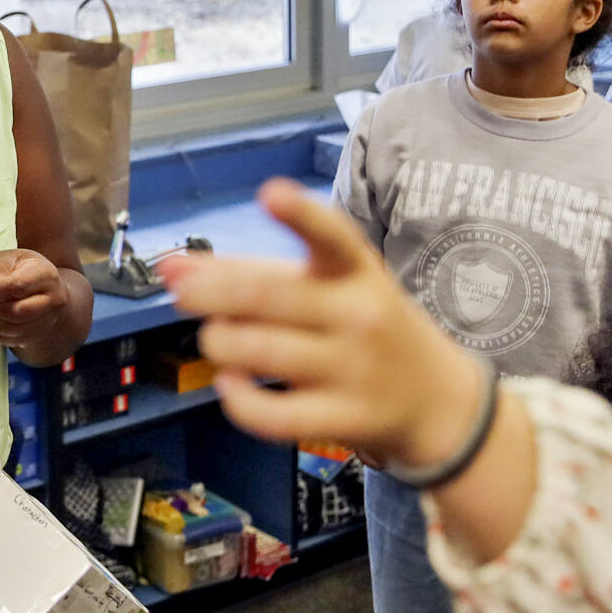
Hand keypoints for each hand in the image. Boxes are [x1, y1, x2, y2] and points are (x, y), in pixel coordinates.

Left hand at [0, 249, 67, 346]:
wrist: (44, 288)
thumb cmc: (23, 270)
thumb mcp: (10, 259)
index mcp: (46, 276)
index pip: (16, 287)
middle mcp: (53, 301)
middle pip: (17, 313)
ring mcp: (47, 321)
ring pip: (12, 329)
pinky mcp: (36, 336)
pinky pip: (9, 340)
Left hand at [157, 178, 484, 468]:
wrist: (437, 401)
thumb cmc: (366, 330)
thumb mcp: (332, 288)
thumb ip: (254, 274)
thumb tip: (174, 268)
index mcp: (357, 271)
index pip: (332, 235)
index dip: (299, 214)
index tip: (271, 193)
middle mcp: (358, 314)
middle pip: (268, 297)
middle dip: (210, 291)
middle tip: (182, 291)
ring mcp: (352, 369)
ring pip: (258, 351)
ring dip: (218, 342)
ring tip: (217, 339)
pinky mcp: (344, 418)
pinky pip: (272, 414)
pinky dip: (236, 398)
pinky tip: (230, 382)